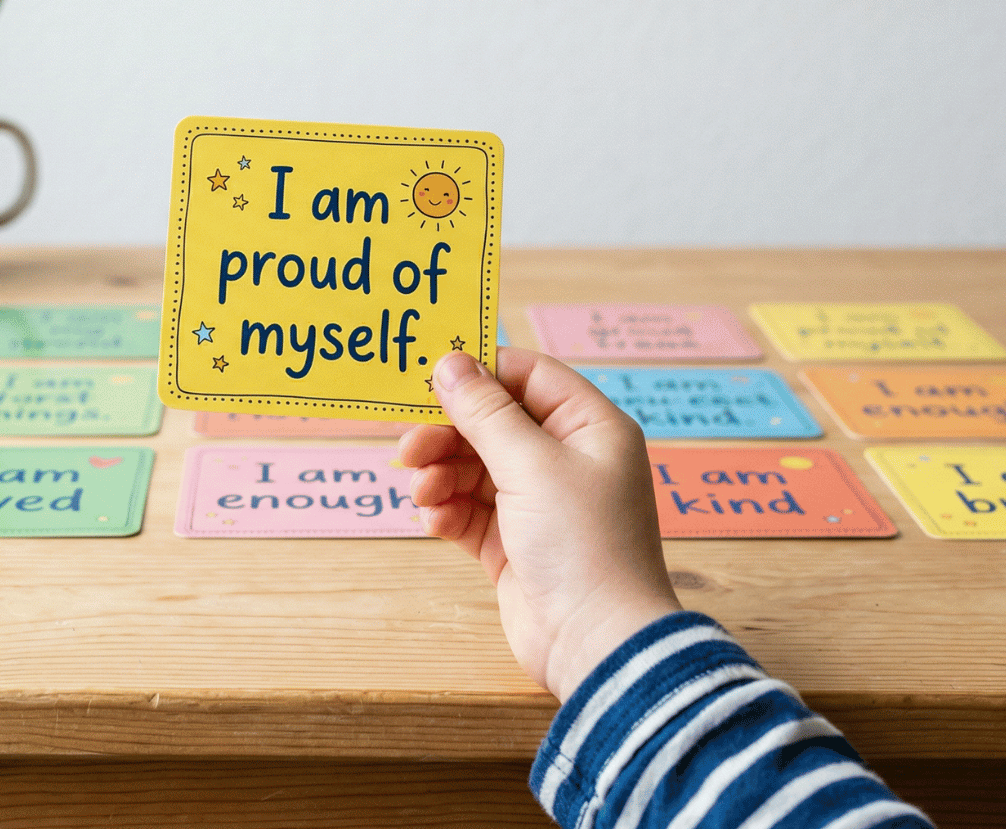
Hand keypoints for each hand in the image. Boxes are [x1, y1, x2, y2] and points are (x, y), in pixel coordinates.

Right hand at [401, 348, 681, 699]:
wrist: (597, 643)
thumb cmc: (584, 546)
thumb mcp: (531, 466)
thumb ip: (485, 413)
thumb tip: (450, 362)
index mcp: (589, 428)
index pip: (527, 377)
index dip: (478, 373)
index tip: (428, 379)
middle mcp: (567, 460)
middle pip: (492, 423)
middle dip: (447, 433)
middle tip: (408, 448)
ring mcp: (540, 504)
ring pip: (473, 468)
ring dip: (440, 475)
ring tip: (423, 493)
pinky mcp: (515, 544)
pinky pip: (469, 511)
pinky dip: (447, 511)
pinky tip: (435, 522)